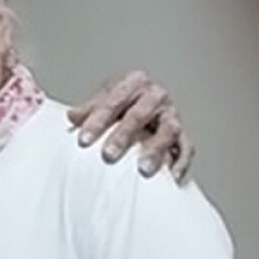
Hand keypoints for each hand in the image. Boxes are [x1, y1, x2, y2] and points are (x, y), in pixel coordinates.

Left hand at [66, 70, 194, 181]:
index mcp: (134, 82)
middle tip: (108, 155)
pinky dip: (181, 162)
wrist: (143, 103)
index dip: (98, 120)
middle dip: (124, 135)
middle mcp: (155, 95)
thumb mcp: (102, 101)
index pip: (115, 100)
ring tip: (143, 168)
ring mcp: (171, 114)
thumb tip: (73, 117)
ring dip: (156, 149)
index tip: (84, 139)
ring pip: (168, 130)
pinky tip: (172, 176)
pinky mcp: (182, 134)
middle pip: (140, 114)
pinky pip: (186, 148)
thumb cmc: (121, 103)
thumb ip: (88, 110)